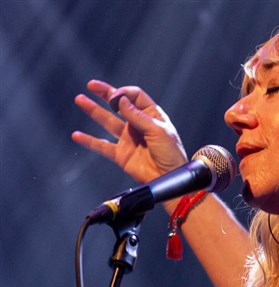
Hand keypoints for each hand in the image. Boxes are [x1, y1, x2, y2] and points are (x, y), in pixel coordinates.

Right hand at [72, 79, 187, 184]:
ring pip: (107, 122)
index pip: (135, 97)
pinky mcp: (122, 155)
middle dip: (105, 94)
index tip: (116, 97)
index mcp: (152, 117)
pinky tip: (77, 136)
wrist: (170, 179)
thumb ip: (138, 116)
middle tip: (92, 85)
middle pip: (119, 105)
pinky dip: (89, 141)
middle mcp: (138, 126)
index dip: (124, 93)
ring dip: (93, 111)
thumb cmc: (172, 155)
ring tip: (80, 99)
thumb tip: (120, 99)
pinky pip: (102, 146)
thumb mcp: (158, 131)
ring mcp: (129, 140)